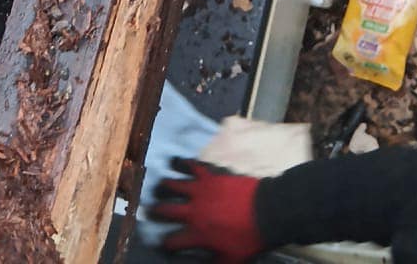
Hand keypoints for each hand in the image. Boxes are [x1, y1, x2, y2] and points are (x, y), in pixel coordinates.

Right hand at [148, 158, 263, 261]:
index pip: (172, 241)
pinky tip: (178, 161)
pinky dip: (184, 163)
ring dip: (165, 186)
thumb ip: (210, 263)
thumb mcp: (229, 260)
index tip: (162, 244)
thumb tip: (194, 263)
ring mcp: (201, 190)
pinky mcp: (211, 175)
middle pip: (167, 210)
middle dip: (156, 211)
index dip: (165, 244)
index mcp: (197, 234)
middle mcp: (194, 211)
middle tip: (149, 210)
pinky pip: (193, 166)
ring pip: (175, 185)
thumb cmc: (248, 239)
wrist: (267, 212)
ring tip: (159, 185)